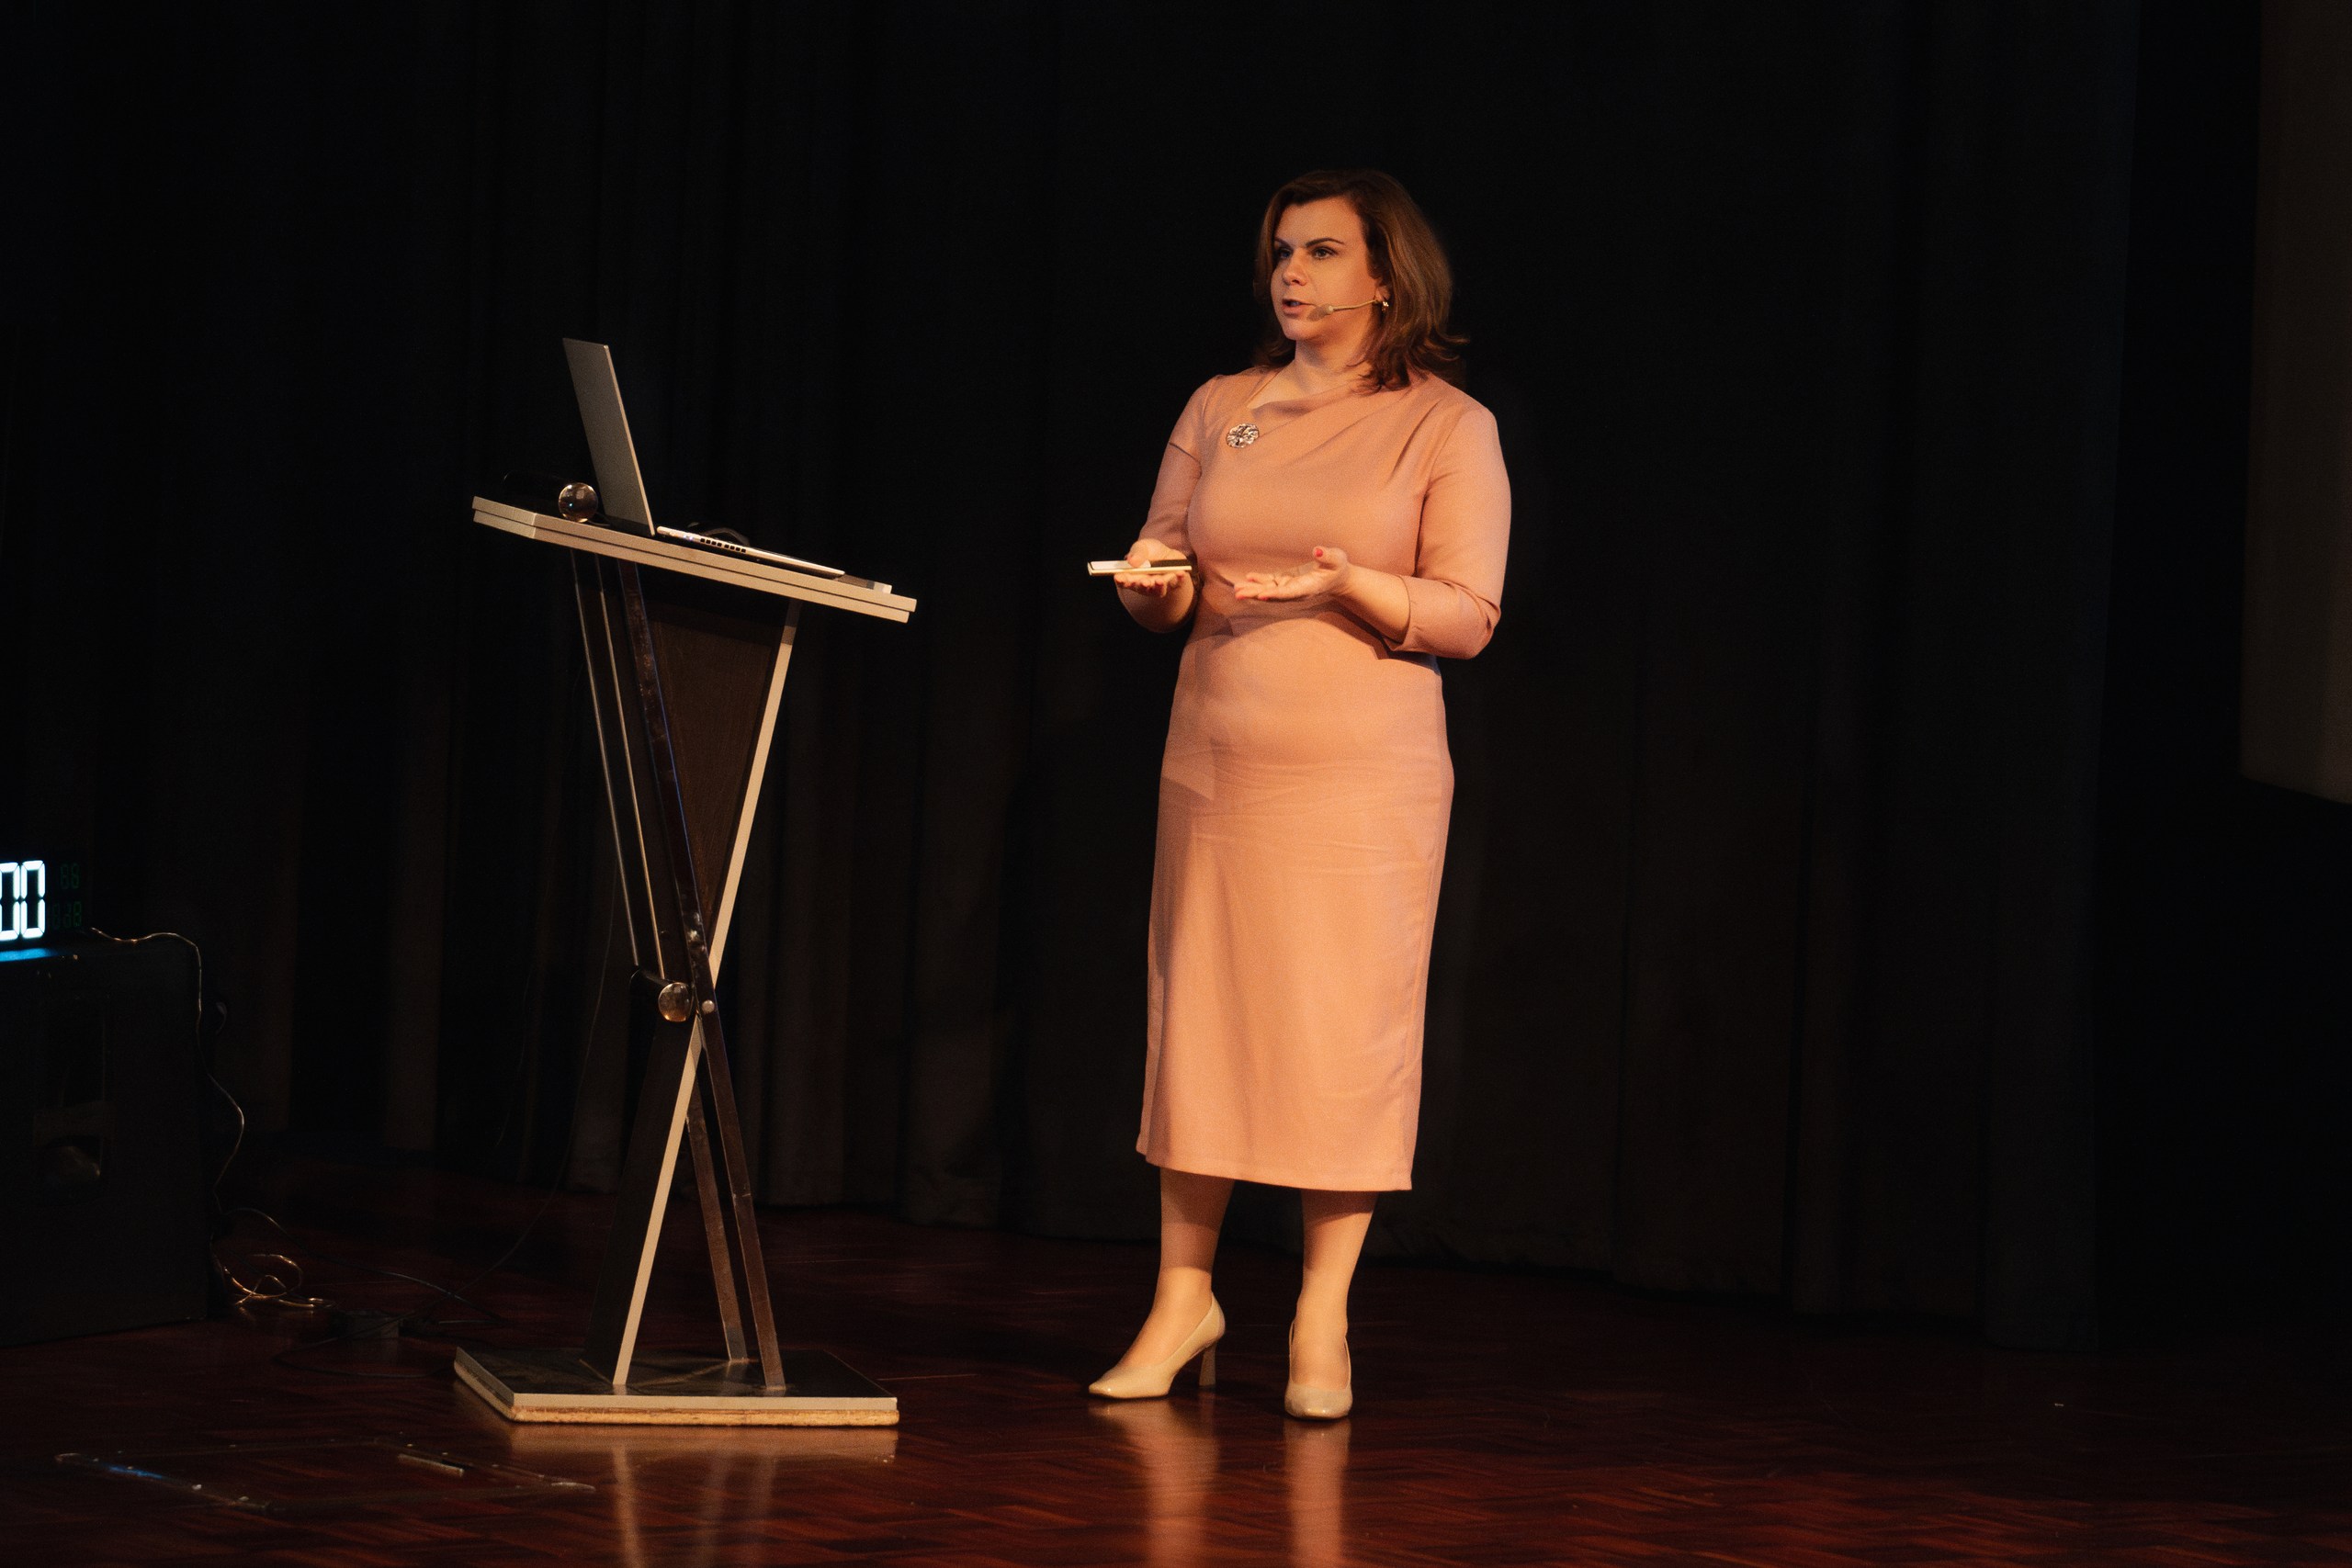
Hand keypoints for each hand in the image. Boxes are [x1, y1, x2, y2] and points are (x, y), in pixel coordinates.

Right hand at [1114, 539, 1192, 597]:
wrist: (1169, 556)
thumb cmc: (1151, 552)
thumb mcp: (1142, 547)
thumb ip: (1137, 553)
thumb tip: (1131, 561)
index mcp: (1133, 576)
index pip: (1124, 581)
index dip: (1121, 580)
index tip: (1119, 577)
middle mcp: (1145, 584)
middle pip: (1141, 588)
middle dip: (1142, 585)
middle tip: (1144, 582)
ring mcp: (1159, 586)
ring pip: (1158, 590)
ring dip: (1158, 586)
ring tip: (1159, 580)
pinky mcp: (1174, 583)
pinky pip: (1177, 583)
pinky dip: (1178, 579)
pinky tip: (1180, 573)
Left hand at [1234, 545, 1352, 602]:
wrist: (1338, 578)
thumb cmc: (1338, 567)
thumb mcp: (1337, 559)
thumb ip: (1327, 556)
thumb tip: (1316, 550)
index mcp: (1308, 588)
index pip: (1290, 593)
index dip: (1275, 595)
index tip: (1261, 595)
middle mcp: (1296, 591)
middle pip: (1273, 595)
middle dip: (1255, 594)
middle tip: (1238, 594)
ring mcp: (1290, 586)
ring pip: (1269, 590)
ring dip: (1252, 590)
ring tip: (1236, 589)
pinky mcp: (1287, 581)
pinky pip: (1270, 583)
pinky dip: (1259, 581)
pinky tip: (1247, 578)